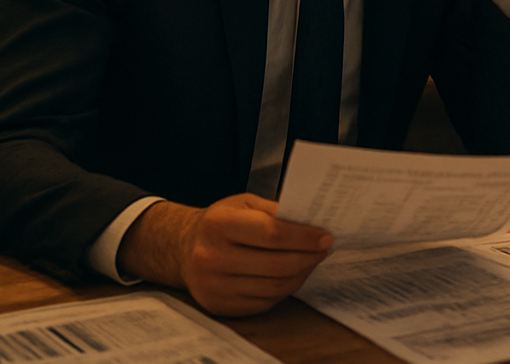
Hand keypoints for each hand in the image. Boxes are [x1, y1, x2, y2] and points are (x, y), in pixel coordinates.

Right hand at [118, 194, 331, 316]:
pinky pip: (264, 302)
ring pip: (274, 287)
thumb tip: (313, 223)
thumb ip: (275, 211)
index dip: (304, 237)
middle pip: (276, 265)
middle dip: (308, 257)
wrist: (183, 249)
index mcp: (219, 224)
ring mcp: (214, 286)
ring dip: (301, 274)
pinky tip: (292, 275)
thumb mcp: (244, 204)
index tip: (326, 236)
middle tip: (324, 249)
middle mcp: (211, 257)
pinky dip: (285, 290)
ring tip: (311, 261)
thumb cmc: (221, 222)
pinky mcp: (219, 306)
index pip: (272, 234)